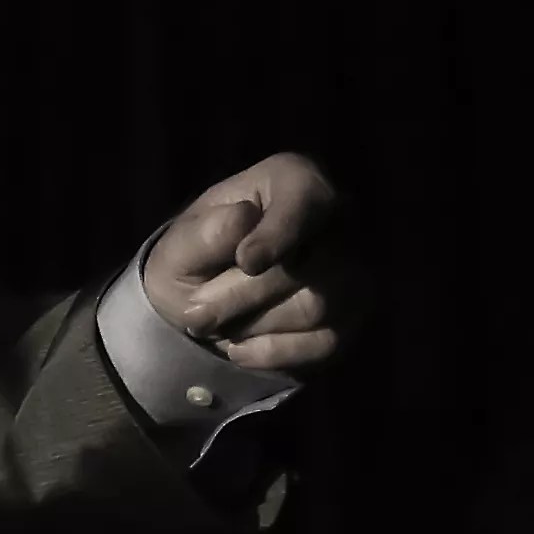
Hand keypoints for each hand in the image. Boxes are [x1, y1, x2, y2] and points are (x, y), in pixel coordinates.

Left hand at [142, 152, 358, 374]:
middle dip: (241, 297)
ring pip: (316, 307)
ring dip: (255, 325)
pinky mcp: (352, 315)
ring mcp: (353, 268)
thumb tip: (242, 220)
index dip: (278, 233)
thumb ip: (203, 234)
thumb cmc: (196, 258)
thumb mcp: (180, 245)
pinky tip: (241, 349)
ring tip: (217, 326)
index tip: (247, 261)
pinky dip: (275, 353)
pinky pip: (325, 342)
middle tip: (196, 315)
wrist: (206, 301)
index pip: (304, 202)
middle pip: (308, 268)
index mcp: (294, 180)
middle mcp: (337, 218)